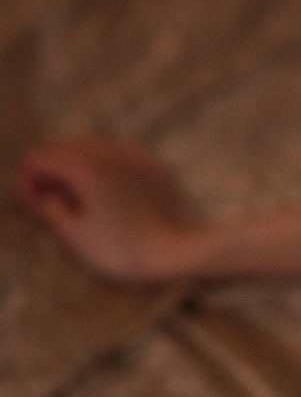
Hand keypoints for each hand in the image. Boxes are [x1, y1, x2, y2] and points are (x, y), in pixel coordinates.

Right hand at [13, 135, 200, 283]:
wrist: (177, 251)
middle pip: (63, 146)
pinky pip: (121, 153)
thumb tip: (48, 195)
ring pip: (93, 145)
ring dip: (77, 164)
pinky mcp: (155, 164)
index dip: (29, 182)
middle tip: (54, 202)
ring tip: (80, 195)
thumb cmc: (122, 249)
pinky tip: (112, 187)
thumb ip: (51, 208)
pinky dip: (107, 165)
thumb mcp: (75, 235)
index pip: (38, 158)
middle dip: (51, 170)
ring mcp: (135, 155)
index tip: (38, 208)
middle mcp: (108, 152)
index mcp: (83, 167)